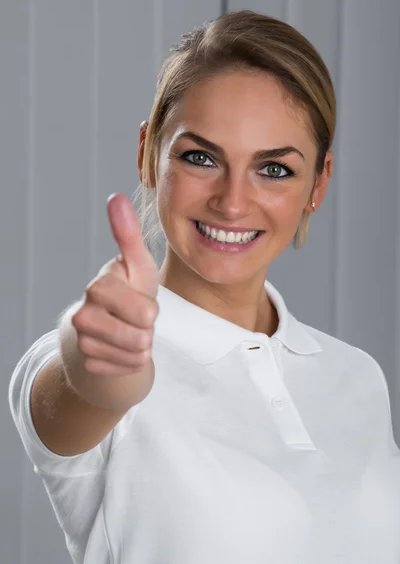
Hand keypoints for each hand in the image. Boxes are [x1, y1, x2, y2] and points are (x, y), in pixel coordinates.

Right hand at [71, 193, 159, 376]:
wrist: (107, 326)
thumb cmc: (129, 291)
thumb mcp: (136, 265)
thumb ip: (128, 234)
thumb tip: (115, 197)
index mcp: (99, 286)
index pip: (145, 311)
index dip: (150, 309)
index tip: (141, 302)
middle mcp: (84, 314)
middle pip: (141, 336)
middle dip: (148, 329)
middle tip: (138, 319)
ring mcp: (83, 341)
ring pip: (135, 355)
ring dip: (142, 347)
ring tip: (131, 332)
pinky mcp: (88, 364)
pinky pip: (128, 370)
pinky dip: (131, 362)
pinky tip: (121, 349)